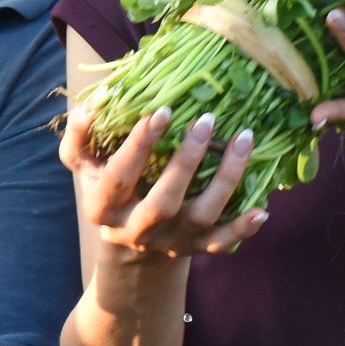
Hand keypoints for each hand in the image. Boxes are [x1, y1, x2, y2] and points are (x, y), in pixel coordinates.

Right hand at [59, 97, 264, 258]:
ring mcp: (171, 241)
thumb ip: (81, 131)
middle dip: (186, 162)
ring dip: (225, 179)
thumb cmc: (107, 182)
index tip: (161, 111)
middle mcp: (137, 230)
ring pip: (201, 216)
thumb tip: (101, 98)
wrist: (129, 238)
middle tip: (207, 120)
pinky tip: (263, 208)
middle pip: (163, 202)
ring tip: (244, 138)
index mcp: (103, 208)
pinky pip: (223, 242)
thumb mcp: (83, 161)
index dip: (138, 146)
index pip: (119, 177)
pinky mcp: (197, 247)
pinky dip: (244, 228)